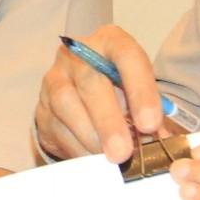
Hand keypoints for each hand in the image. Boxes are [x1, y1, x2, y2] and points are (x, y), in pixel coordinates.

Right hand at [31, 24, 164, 163]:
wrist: (84, 97)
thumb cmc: (120, 91)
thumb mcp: (139, 92)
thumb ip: (151, 111)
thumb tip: (158, 139)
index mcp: (111, 42)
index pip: (127, 56)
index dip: (140, 90)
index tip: (150, 124)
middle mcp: (79, 54)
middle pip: (91, 82)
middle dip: (109, 122)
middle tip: (123, 152)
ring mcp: (56, 78)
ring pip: (67, 104)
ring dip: (90, 136)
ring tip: (109, 158)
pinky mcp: (41, 105)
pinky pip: (55, 126)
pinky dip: (76, 146)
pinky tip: (92, 158)